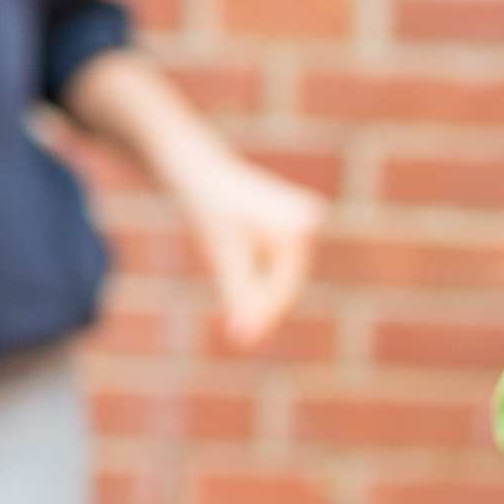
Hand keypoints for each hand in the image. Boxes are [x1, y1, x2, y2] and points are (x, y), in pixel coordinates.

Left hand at [166, 147, 325, 348]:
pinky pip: (279, 260)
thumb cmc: (207, 204)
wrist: (194, 163)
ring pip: (281, 272)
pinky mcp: (297, 221)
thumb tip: (246, 339)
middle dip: (262, 302)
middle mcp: (309, 219)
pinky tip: (238, 270)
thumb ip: (238, 295)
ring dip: (260, 288)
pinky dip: (259, 272)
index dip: (262, 315)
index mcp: (299, 226)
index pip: (283, 287)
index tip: (241, 341)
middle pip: (286, 280)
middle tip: (237, 332)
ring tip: (237, 297)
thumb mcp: (222, 253)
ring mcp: (305, 218)